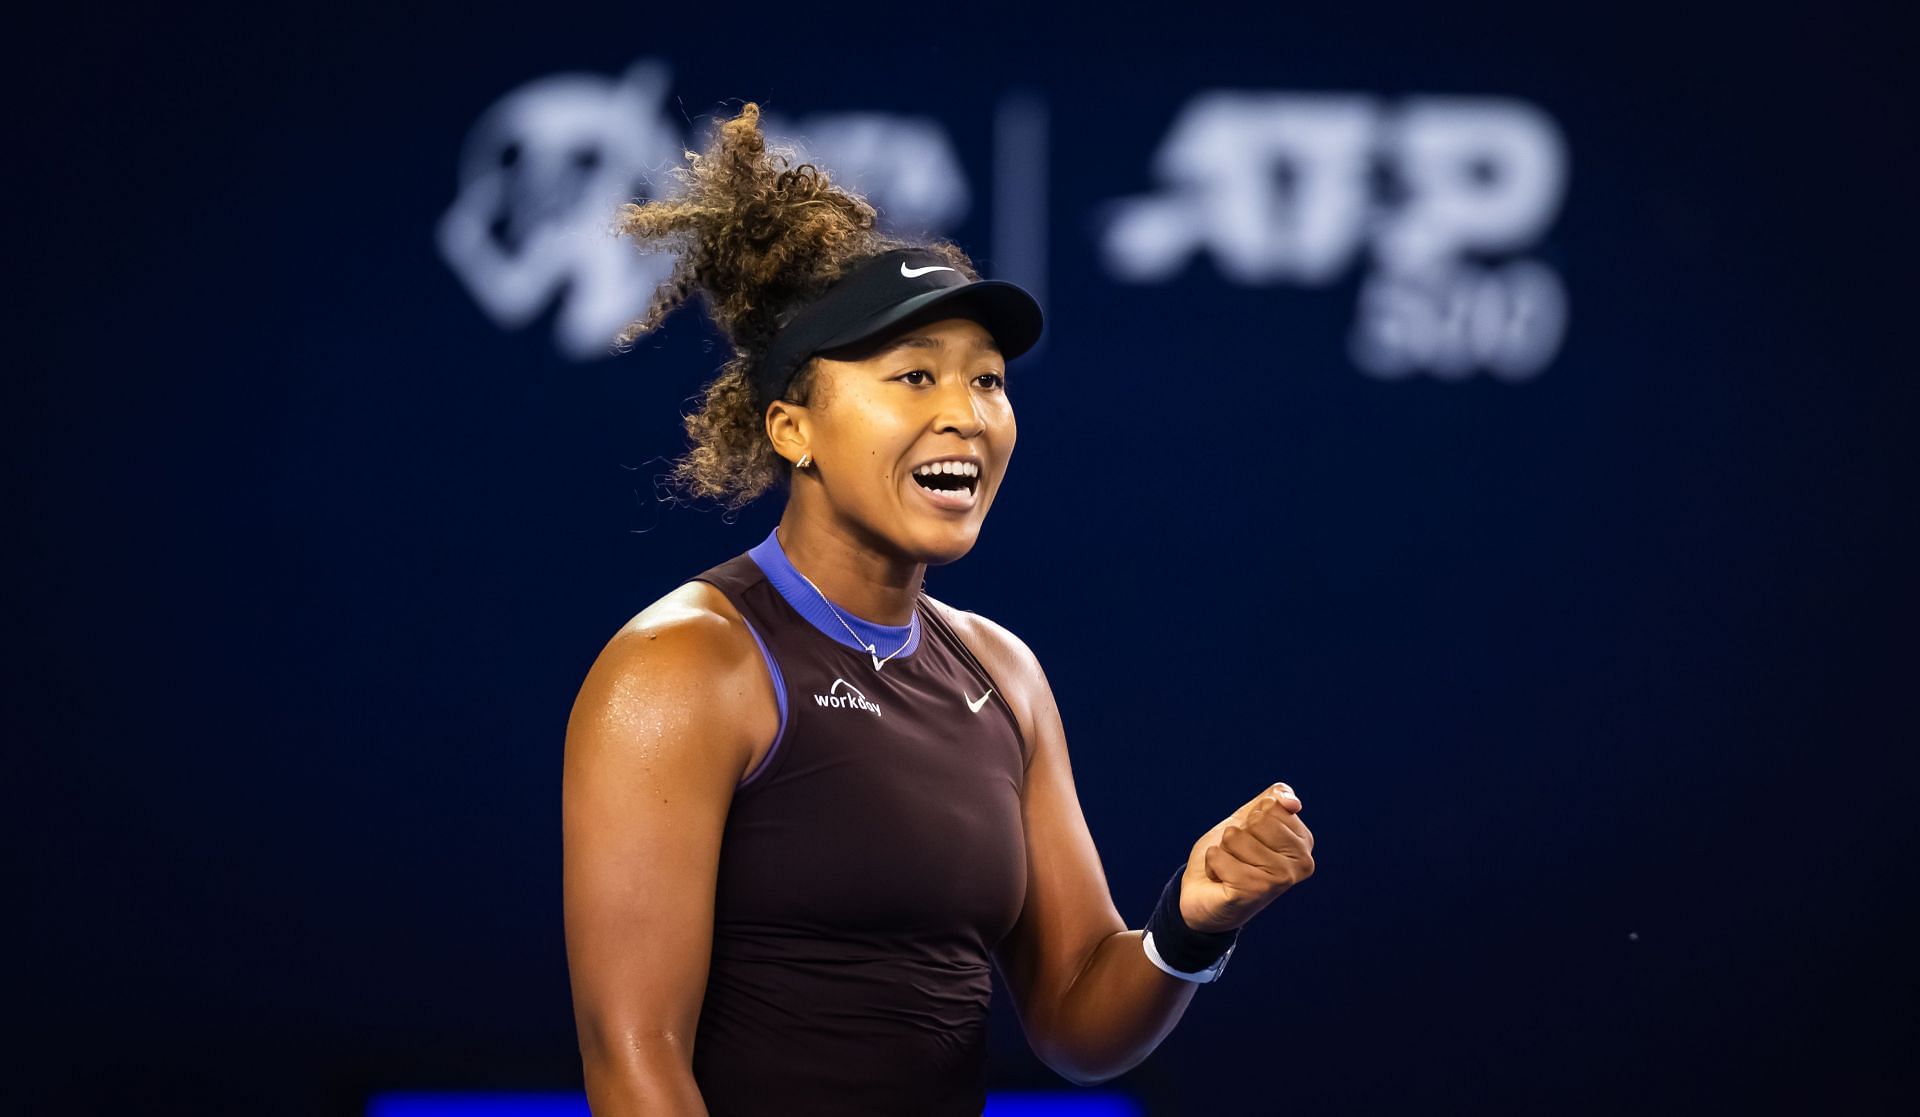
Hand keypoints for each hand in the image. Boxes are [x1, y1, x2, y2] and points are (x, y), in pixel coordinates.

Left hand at [1179, 782, 1314, 933]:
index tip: (1252, 840)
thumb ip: (1273, 801)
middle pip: (1256, 820)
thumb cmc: (1231, 855)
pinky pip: (1218, 856)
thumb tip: (1292, 802)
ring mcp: (1280, 880)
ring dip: (1222, 849)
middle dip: (1236, 834)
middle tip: (1239, 856)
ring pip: (1235, 837)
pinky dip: (1212, 863)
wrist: (1204, 894)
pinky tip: (1221, 880)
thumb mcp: (1250, 818)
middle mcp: (1301, 863)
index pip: (1272, 805)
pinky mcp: (1253, 892)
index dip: (1250, 818)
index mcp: (1304, 843)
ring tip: (1230, 868)